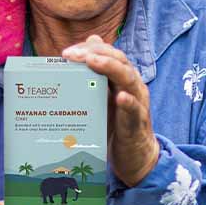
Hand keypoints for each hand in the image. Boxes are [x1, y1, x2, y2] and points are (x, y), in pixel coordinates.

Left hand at [62, 34, 159, 186]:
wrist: (136, 155)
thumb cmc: (117, 125)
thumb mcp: (103, 98)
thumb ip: (95, 78)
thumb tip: (83, 56)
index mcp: (122, 77)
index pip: (109, 53)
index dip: (90, 48)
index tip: (67, 52)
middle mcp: (133, 85)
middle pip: (119, 60)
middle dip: (95, 53)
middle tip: (72, 55)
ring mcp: (138, 102)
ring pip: (128, 78)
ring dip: (110, 67)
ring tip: (92, 61)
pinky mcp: (138, 122)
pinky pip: (135, 109)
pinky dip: (128, 101)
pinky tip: (119, 98)